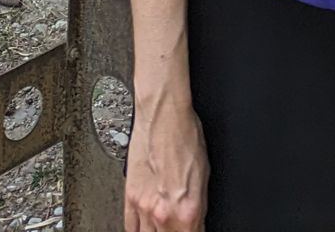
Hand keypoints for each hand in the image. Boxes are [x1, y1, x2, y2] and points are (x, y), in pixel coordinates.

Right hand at [123, 95, 208, 231]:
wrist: (163, 114)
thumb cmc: (186, 135)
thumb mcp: (204, 174)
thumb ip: (198, 207)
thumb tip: (196, 223)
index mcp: (188, 209)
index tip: (193, 231)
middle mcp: (164, 212)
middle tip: (179, 227)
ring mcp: (144, 206)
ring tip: (163, 227)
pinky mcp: (130, 197)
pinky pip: (131, 227)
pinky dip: (139, 231)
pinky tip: (145, 229)